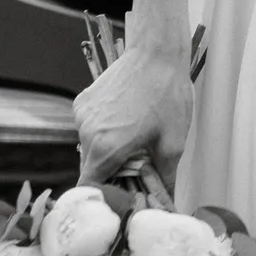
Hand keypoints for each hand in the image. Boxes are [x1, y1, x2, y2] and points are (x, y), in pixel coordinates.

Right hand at [74, 46, 192, 196]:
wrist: (156, 50)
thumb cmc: (167, 93)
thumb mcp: (173, 142)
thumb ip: (164, 179)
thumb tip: (165, 205)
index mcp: (105, 148)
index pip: (90, 190)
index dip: (104, 199)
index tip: (120, 199)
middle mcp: (86, 133)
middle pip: (90, 170)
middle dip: (110, 174)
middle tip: (134, 168)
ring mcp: (82, 115)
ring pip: (89, 148)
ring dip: (106, 150)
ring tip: (132, 138)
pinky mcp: (82, 101)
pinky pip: (89, 127)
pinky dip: (103, 131)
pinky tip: (125, 119)